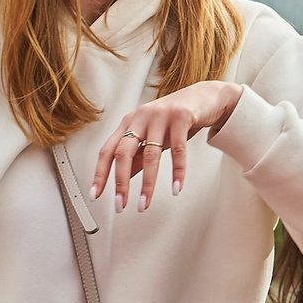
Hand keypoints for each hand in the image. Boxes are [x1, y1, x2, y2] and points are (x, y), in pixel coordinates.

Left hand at [89, 80, 246, 211]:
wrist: (206, 97)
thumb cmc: (177, 118)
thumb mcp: (153, 136)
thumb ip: (138, 155)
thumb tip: (123, 178)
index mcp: (130, 122)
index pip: (108, 150)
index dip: (100, 173)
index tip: (96, 194)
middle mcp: (141, 117)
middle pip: (124, 153)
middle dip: (121, 182)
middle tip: (120, 204)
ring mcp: (160, 116)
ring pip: (150, 155)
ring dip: (147, 184)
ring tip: (145, 202)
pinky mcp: (181, 117)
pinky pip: (178, 150)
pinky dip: (177, 172)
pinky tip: (176, 187)